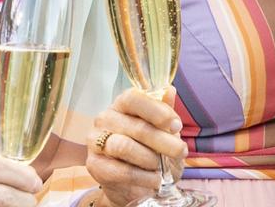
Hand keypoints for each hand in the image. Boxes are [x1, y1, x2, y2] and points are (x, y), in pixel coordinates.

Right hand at [86, 88, 186, 206]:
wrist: (134, 184)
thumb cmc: (149, 150)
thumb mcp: (161, 130)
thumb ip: (164, 111)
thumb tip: (170, 90)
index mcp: (121, 104)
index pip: (134, 99)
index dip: (157, 111)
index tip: (176, 126)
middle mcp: (105, 118)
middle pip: (136, 127)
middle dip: (163, 141)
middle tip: (181, 151)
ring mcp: (95, 141)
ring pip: (125, 147)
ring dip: (150, 159)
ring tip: (162, 167)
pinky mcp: (94, 165)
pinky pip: (121, 171)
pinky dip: (143, 177)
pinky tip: (155, 180)